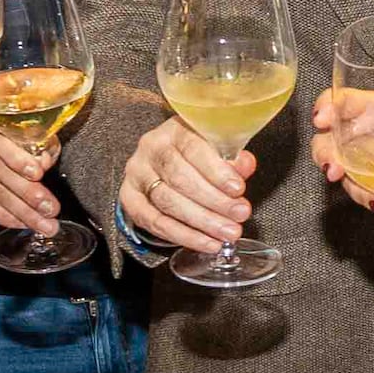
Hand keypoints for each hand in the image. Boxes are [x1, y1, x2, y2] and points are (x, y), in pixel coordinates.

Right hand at [0, 109, 60, 235]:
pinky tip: (21, 222)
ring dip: (21, 212)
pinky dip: (4, 216)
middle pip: (0, 173)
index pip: (2, 144)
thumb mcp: (36, 131)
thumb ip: (42, 145)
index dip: (19, 160)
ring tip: (43, 223)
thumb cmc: (18, 132)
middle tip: (50, 210)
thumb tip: (44, 162)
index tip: (39, 173)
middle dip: (28, 195)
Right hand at [114, 114, 254, 254]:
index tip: (238, 189)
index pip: (193, 148)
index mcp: (175, 130)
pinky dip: (183, 235)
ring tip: (227, 232)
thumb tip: (244, 165)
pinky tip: (206, 242)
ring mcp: (137, 174)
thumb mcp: (217, 148)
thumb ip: (232, 158)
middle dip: (214, 201)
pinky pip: (154, 222)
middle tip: (239, 214)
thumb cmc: (197, 154)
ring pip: (167, 201)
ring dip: (202, 221)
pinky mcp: (129, 198)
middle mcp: (151, 148)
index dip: (216, 171)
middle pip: (180, 178)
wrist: (164, 161)